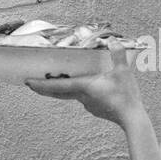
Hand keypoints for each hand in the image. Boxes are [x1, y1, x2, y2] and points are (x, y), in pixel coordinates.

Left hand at [23, 40, 142, 126]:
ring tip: (55, 82)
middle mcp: (82, 97)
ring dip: (60, 89)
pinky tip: (83, 88)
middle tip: (32, 84)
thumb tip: (113, 41)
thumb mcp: (123, 72)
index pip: (57, 86)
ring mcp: (88, 105)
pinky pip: (81, 98)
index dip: (41, 84)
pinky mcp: (95, 109)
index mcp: (84, 87)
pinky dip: (76, 92)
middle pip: (58, 92)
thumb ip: (118, 54)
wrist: (132, 118)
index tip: (28, 83)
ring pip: (69, 95)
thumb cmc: (126, 96)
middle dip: (44, 88)